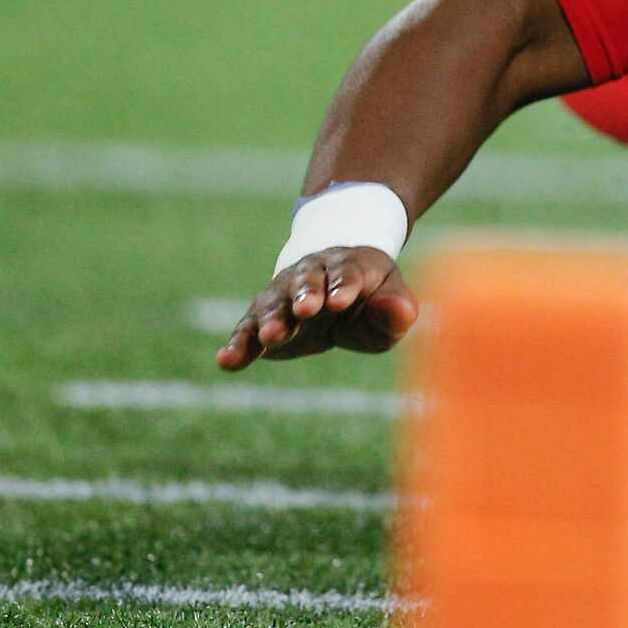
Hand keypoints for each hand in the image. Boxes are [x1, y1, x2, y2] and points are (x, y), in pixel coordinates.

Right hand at [213, 247, 416, 370]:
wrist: (335, 287)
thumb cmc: (371, 298)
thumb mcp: (392, 301)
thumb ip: (398, 309)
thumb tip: (401, 311)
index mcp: (349, 266)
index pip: (348, 273)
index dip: (344, 285)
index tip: (341, 300)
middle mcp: (311, 275)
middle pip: (306, 282)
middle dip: (305, 295)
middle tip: (304, 310)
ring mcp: (283, 294)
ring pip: (274, 303)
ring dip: (271, 319)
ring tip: (269, 337)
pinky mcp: (262, 319)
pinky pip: (246, 330)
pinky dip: (237, 345)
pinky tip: (226, 361)